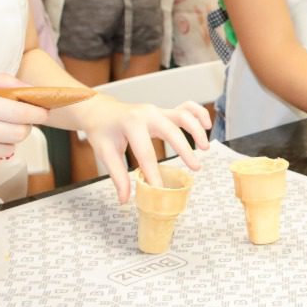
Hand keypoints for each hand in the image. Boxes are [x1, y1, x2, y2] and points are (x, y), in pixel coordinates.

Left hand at [73, 96, 211, 202]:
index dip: (154, 173)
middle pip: (171, 131)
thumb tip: (126, 199)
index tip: (161, 189)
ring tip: (205, 148)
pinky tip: (207, 125)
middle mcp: (147, 114)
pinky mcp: (163, 111)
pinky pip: (185, 107)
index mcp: (131, 124)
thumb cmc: (102, 131)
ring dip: (196, 130)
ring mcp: (158, 110)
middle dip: (184, 149)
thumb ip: (118, 176)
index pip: (146, 153)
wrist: (100, 111)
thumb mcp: (105, 153)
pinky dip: (198, 113)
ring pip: (183, 115)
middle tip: (195, 168)